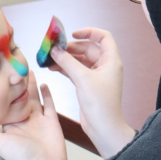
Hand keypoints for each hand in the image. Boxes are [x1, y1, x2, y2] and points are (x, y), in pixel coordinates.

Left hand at [0, 72, 70, 159]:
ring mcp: (38, 119)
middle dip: (17, 84)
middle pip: (20, 98)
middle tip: (13, 65)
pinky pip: (49, 104)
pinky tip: (44, 82)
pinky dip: (47, 94)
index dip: (2, 91)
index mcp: (10, 124)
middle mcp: (24, 120)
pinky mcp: (51, 120)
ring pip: (34, 97)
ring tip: (27, 69)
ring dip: (31, 85)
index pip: (5, 104)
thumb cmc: (19, 155)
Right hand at [49, 29, 134, 158]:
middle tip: (54, 49)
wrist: (103, 127)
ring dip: (66, 59)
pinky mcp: (88, 86)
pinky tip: (53, 68)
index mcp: (111, 61)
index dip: (89, 32)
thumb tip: (55, 50)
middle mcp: (105, 67)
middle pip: (88, 49)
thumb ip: (67, 62)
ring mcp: (96, 77)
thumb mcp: (82, 78)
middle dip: (71, 48)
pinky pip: (76, 72)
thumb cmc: (100, 103)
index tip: (73, 33)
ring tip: (49, 59)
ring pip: (80, 61)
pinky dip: (65, 69)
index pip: (103, 38)